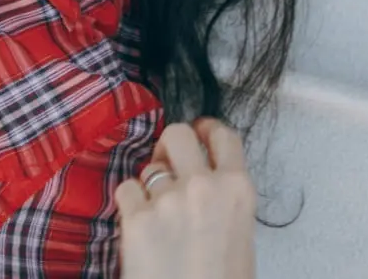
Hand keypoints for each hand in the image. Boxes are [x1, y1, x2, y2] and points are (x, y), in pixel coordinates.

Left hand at [116, 120, 255, 278]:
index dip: (207, 130)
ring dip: (150, 182)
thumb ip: (225, 201)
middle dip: (170, 145)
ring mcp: (168, 200)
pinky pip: (126, 190)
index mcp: (238, 189)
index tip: (199, 134)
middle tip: (168, 163)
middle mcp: (204, 186)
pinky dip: (129, 204)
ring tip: (154, 208)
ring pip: (149, 165)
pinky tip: (138, 224)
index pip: (224, 135)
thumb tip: (206, 183)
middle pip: (178, 134)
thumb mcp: (241, 237)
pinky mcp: (137, 220)